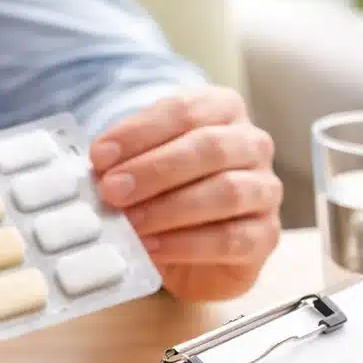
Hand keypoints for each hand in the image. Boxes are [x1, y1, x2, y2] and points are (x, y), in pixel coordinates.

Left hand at [89, 87, 281, 301]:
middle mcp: (251, 144)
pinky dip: (187, 245)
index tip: (99, 157)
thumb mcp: (141, 171)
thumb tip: (96, 173)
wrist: (193, 251)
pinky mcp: (266, 236)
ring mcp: (265, 190)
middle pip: (208, 147)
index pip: (183, 111)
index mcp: (221, 111)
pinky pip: (231, 239)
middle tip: (111, 191)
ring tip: (130, 224)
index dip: (139, 133)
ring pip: (226, 191)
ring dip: (170, 208)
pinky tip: (153, 248)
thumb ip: (124, 164)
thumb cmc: (165, 196)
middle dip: (154, 170)